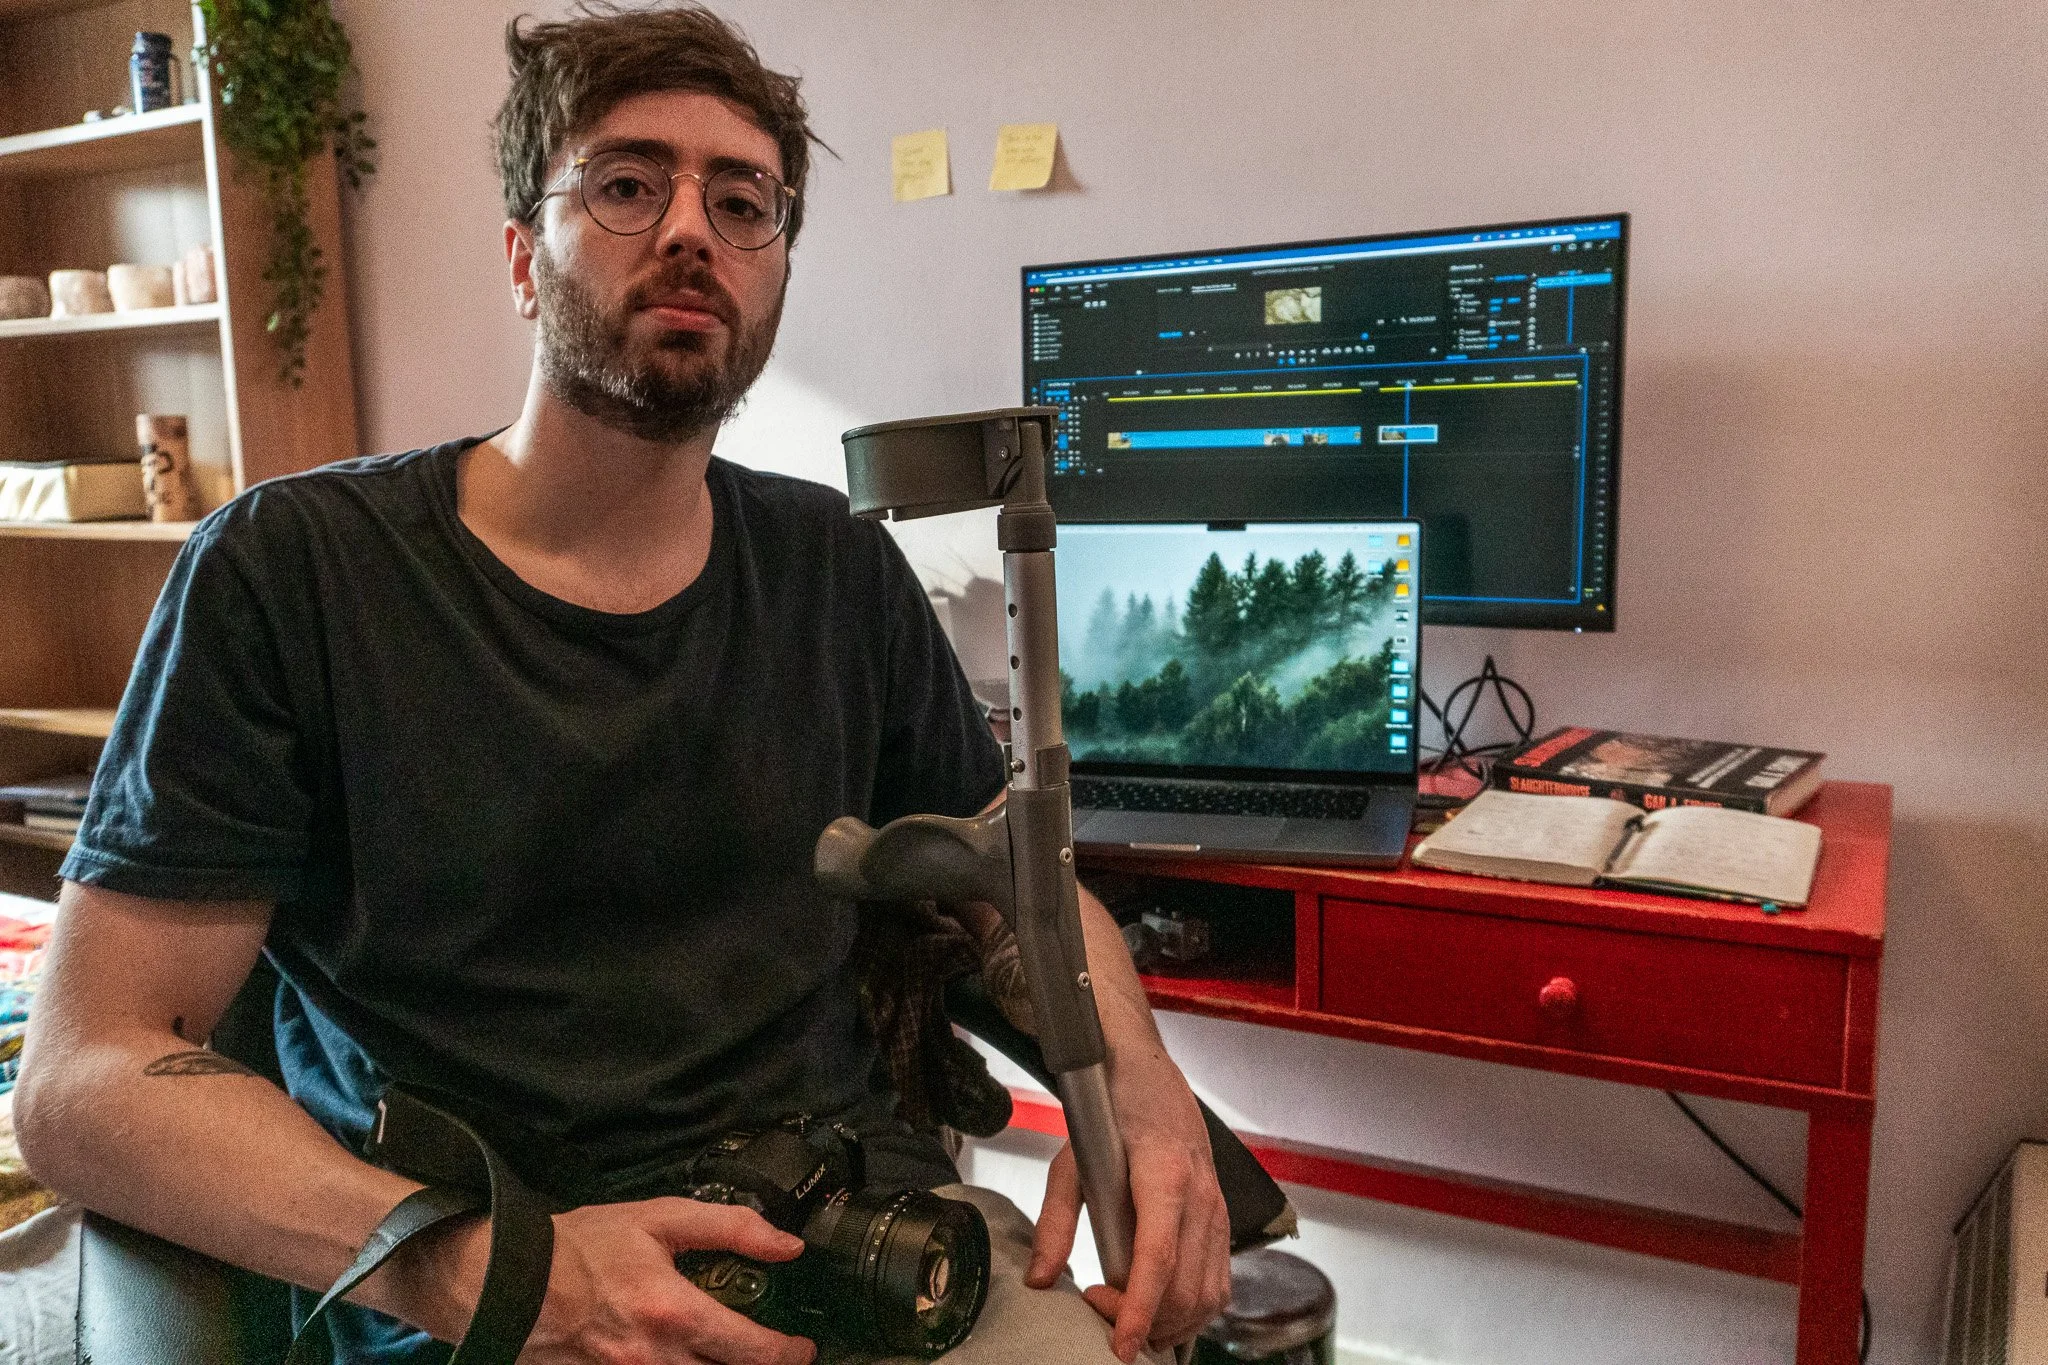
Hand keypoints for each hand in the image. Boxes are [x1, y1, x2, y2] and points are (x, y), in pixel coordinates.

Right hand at [513, 1197, 816, 1364]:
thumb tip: (787, 1245)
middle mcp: (656, 1360)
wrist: (509, 1279)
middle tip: (777, 1357)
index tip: (802, 1347)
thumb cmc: (582, 1247)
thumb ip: (731, 1229)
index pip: (753, 1351)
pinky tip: (692, 1362)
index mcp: (674, 1312)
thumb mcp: (661, 1219)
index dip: (790, 1354)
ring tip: (734, 1358)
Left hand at [1024, 1062, 1231, 1361]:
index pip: (1158, 1259)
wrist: (1149, 1074)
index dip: (1140, 1309)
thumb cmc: (1111, 1111)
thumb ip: (1056, 1221)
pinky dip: (1195, 1309)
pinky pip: (1220, 1280)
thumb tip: (1040, 1278)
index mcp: (1162, 1176)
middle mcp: (1200, 1196)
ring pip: (1209, 1293)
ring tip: (1132, 1325)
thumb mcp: (1070, 1159)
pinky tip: (1164, 1312)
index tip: (1121, 1345)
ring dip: (1174, 1324)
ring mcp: (1218, 1209)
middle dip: (1148, 1320)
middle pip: (1185, 1287)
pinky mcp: (1223, 1217)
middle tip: (1102, 1312)